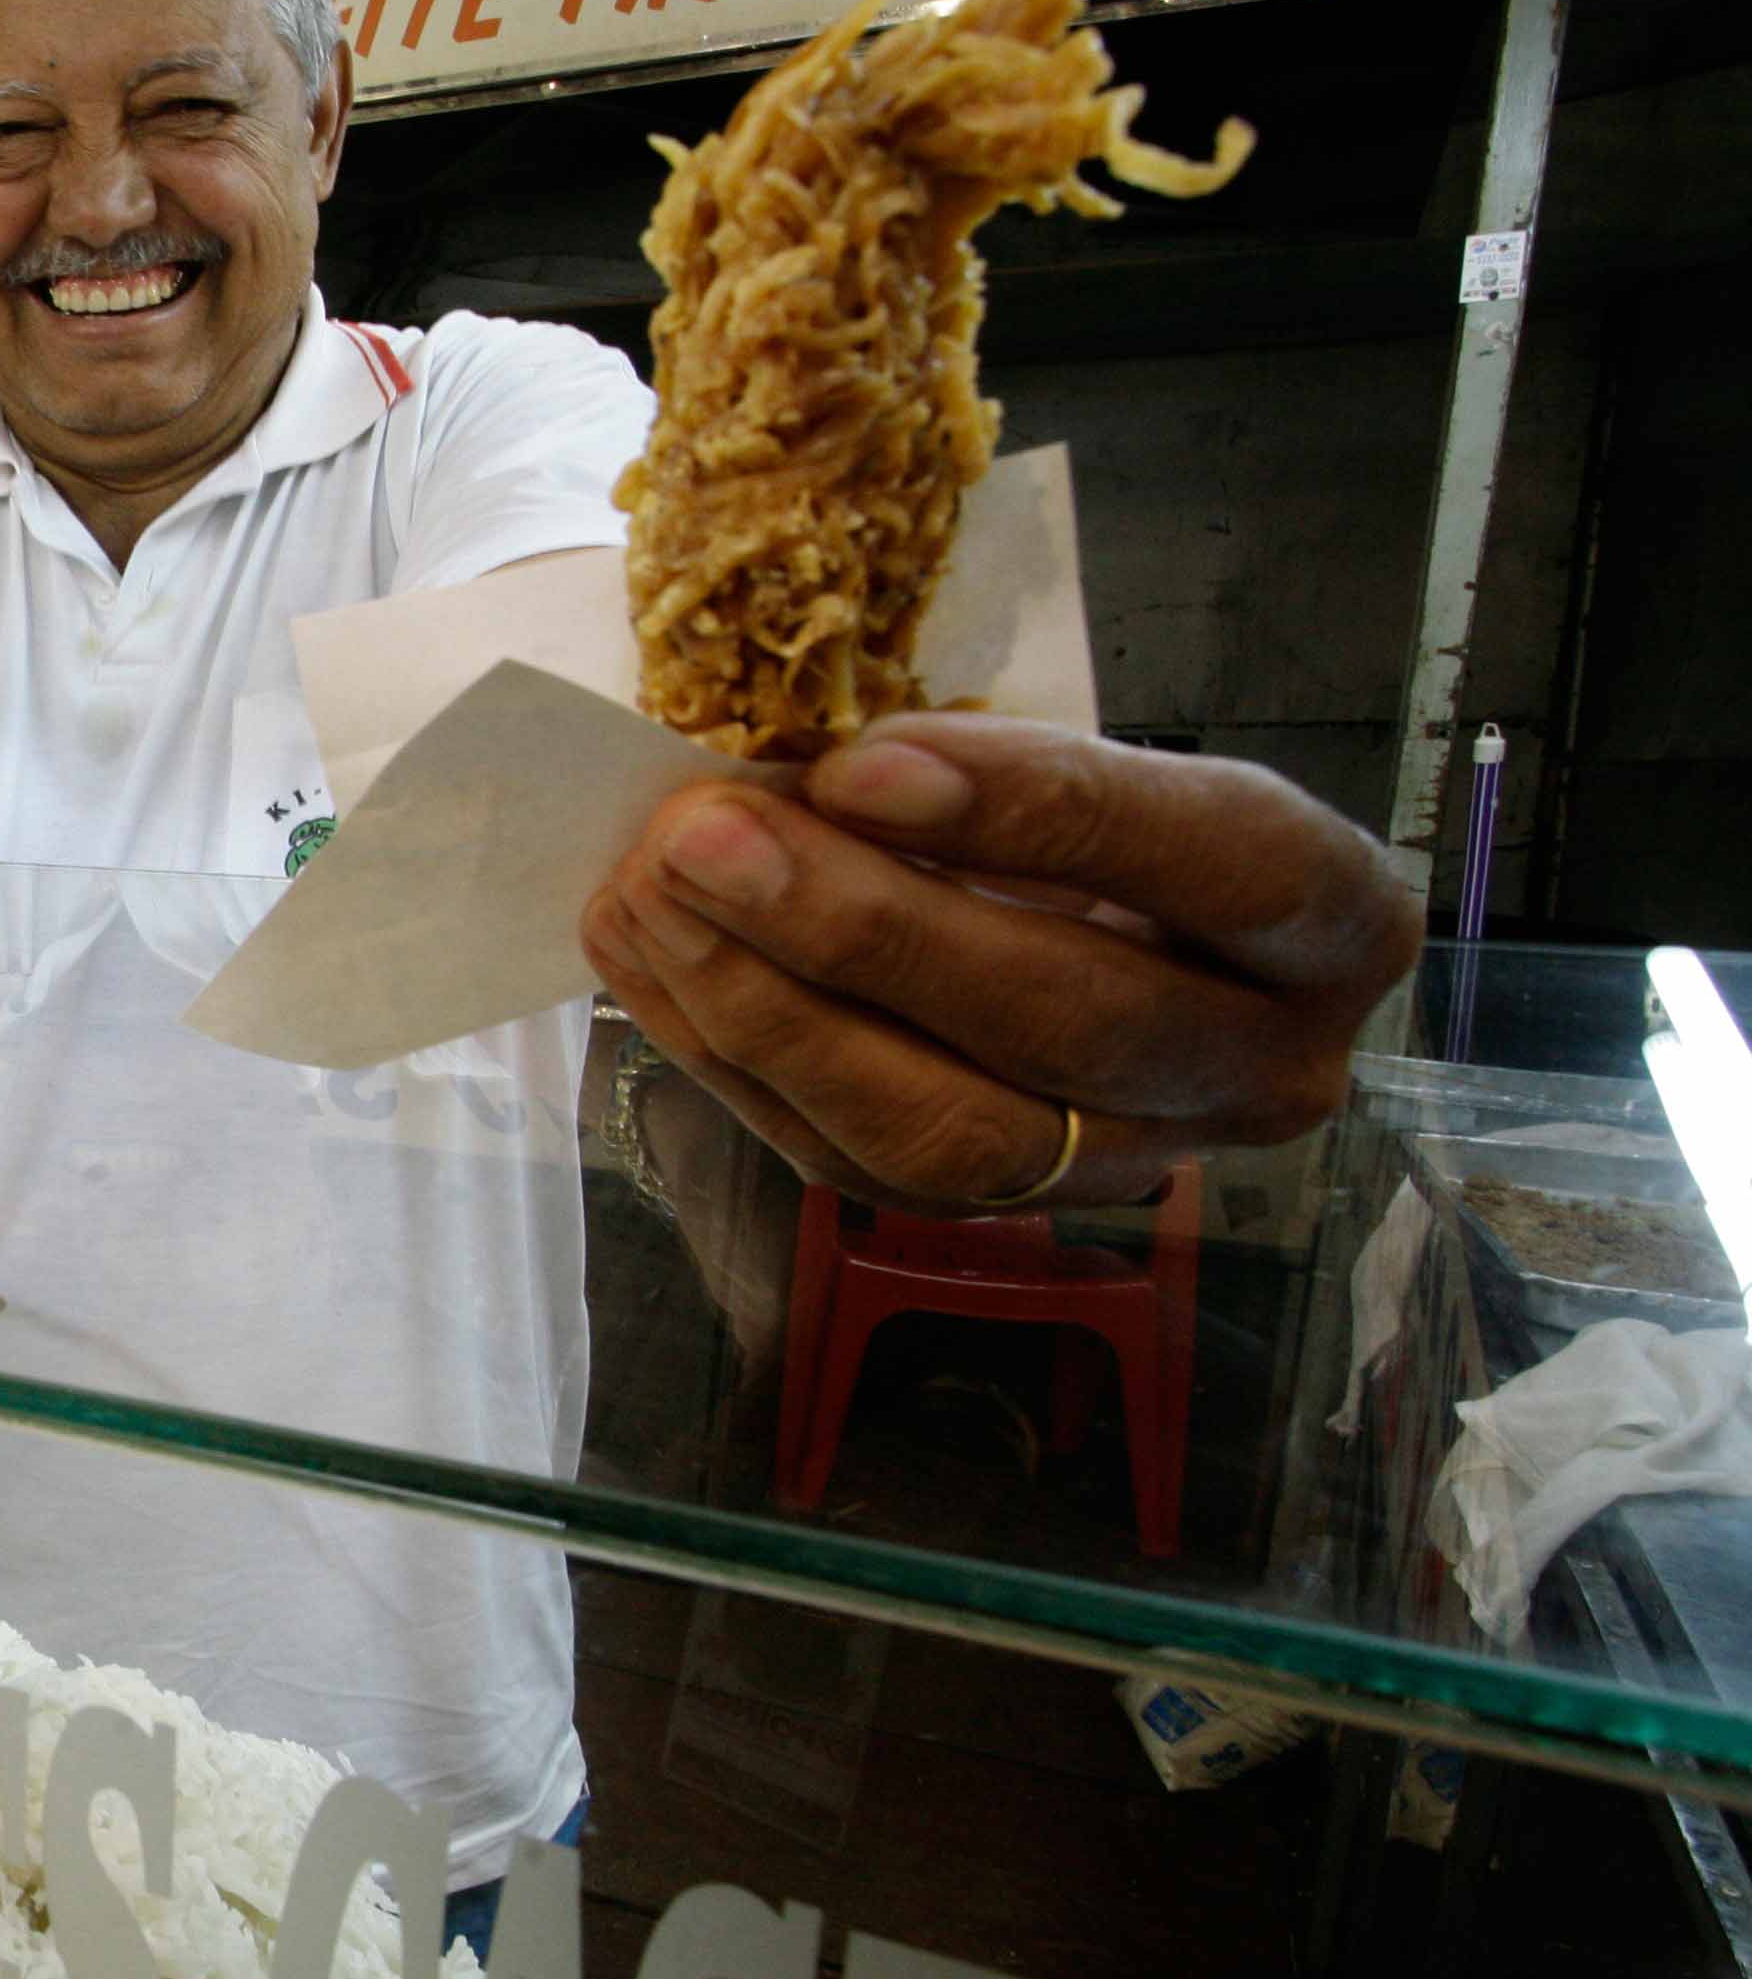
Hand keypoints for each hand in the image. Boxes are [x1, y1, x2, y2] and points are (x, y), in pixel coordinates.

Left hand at [578, 716, 1419, 1210]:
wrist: (1125, 949)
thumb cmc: (1111, 834)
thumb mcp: (1102, 765)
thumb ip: (996, 776)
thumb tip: (808, 778)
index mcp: (1332, 922)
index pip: (1208, 863)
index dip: (1032, 812)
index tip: (859, 763)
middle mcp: (1261, 1069)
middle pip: (1061, 1021)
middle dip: (857, 930)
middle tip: (701, 837)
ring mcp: (1132, 1163)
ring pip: (947, 1131)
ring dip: (769, 1012)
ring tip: (648, 896)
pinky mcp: (998, 1216)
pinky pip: (852, 1162)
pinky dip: (730, 1059)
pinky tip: (647, 961)